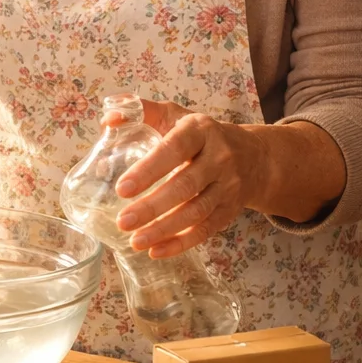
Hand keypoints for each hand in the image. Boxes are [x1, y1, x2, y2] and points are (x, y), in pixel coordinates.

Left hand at [112, 100, 265, 258]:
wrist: (253, 156)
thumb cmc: (200, 135)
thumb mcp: (175, 115)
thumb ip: (140, 111)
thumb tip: (108, 119)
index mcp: (201, 131)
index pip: (175, 149)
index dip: (149, 169)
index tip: (121, 189)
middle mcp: (220, 158)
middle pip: (186, 185)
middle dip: (153, 207)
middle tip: (123, 221)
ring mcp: (228, 187)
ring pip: (196, 212)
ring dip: (164, 229)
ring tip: (134, 240)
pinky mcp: (230, 210)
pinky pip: (206, 230)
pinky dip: (181, 243)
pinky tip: (156, 251)